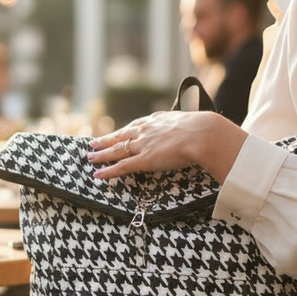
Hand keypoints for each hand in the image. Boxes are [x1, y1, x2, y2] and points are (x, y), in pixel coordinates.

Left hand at [87, 110, 246, 181]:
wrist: (203, 134)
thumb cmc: (205, 130)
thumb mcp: (194, 122)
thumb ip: (190, 127)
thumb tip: (201, 128)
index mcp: (159, 120)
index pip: (138, 124)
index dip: (127, 130)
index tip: (120, 131)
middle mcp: (147, 130)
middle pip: (122, 135)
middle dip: (107, 139)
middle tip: (94, 142)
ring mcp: (144, 145)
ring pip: (117, 150)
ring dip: (102, 154)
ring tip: (90, 157)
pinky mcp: (144, 160)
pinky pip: (121, 166)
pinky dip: (108, 171)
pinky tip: (98, 175)